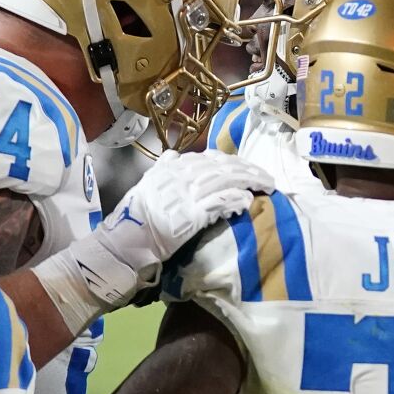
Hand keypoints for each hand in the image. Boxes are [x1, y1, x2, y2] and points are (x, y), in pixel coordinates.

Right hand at [97, 150, 272, 283]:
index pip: (211, 158)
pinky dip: (236, 199)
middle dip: (249, 171)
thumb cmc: (138, 215)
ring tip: (267, 186)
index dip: (234, 162)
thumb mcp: (148, 183)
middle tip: (267, 178)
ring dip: (250, 182)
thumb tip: (174, 154)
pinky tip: (248, 201)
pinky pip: (220, 202)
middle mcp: (181, 175)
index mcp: (172, 167)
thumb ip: (163, 167)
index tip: (249, 168)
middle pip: (224, 167)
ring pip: (226, 181)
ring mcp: (187, 193)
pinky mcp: (192, 213)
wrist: (126, 240)